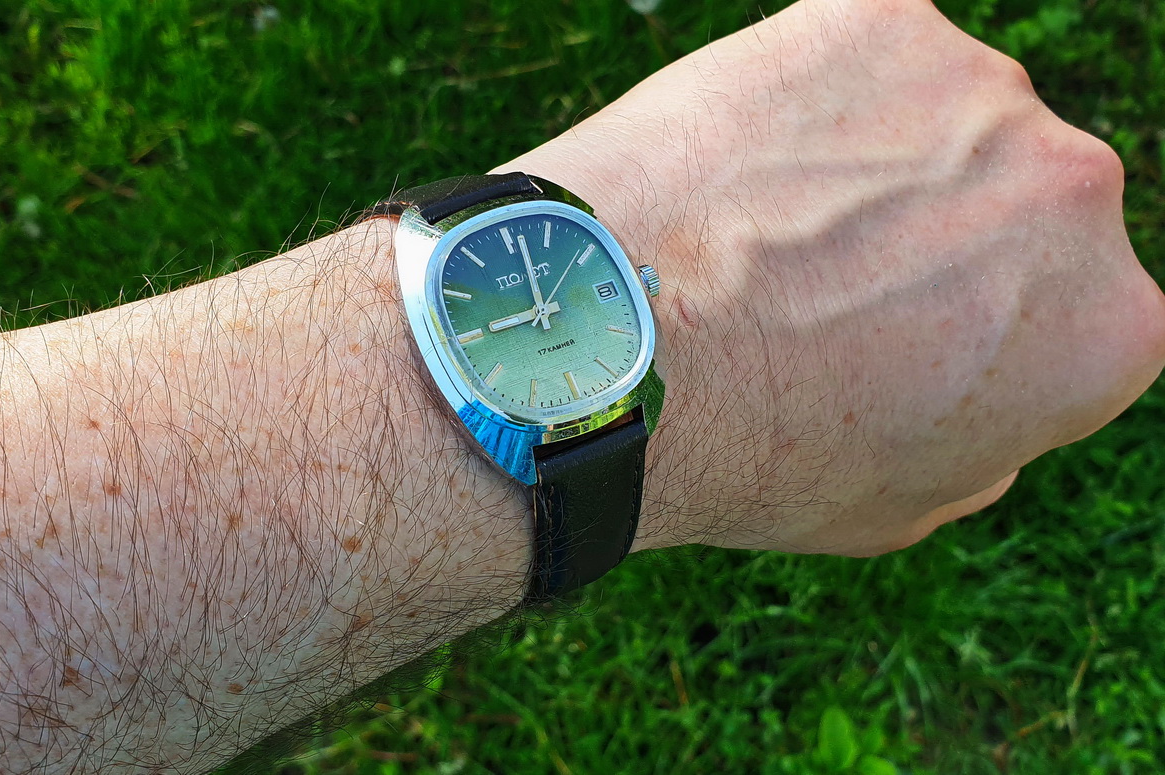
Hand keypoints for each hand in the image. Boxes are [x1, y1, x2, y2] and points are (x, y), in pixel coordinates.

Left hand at [495, 0, 1164, 555]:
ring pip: (938, 121)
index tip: (899, 337)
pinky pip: (856, 54)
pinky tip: (737, 165)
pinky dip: (808, 97)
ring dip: (871, 163)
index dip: (979, 326)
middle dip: (941, 236)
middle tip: (823, 278)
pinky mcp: (876, 18)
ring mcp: (980, 91)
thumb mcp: (903, 504)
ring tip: (760, 227)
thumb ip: (988, 432)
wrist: (611, 363)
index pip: (1074, 308)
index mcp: (1110, 329)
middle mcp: (1078, 195)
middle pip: (1018, 202)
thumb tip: (991, 381)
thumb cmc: (749, 458)